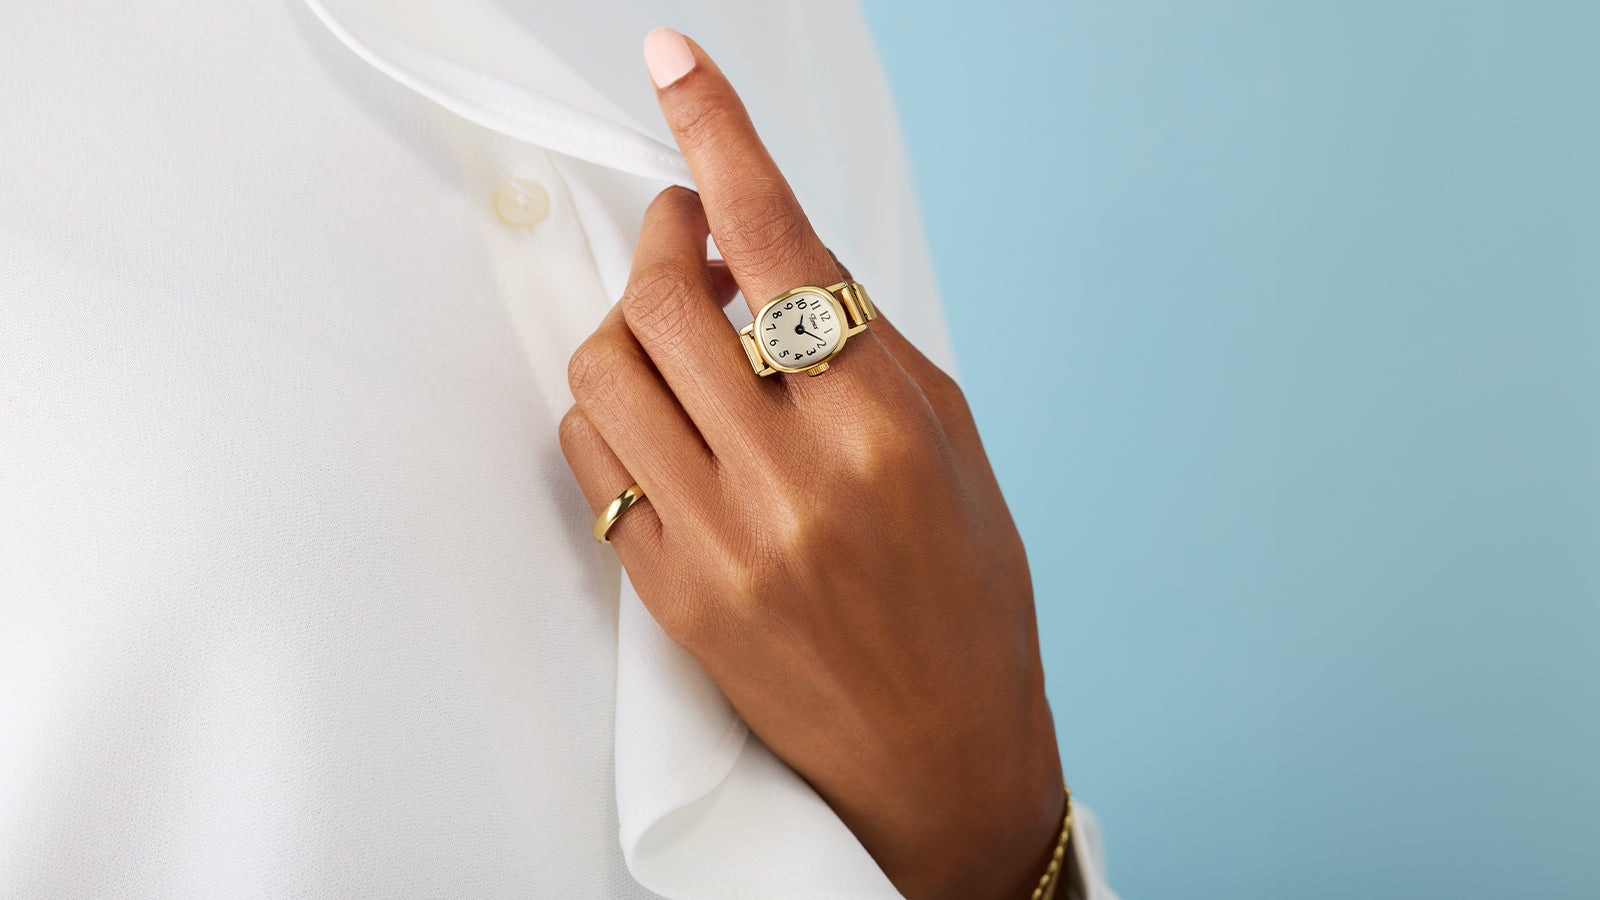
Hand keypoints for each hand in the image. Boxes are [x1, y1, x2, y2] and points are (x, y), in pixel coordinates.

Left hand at [559, 29, 1067, 899]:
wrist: (939, 751)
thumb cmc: (966, 594)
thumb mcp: (950, 442)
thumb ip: (860, 340)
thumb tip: (768, 251)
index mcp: (885, 426)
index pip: (782, 243)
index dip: (720, 135)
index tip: (675, 66)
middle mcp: (797, 478)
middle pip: (665, 298)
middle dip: (661, 236)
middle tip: (684, 233)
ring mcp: (723, 541)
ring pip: (607, 372)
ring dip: (627, 319)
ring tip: (672, 329)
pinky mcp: (672, 594)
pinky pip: (592, 462)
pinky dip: (610, 407)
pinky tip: (656, 412)